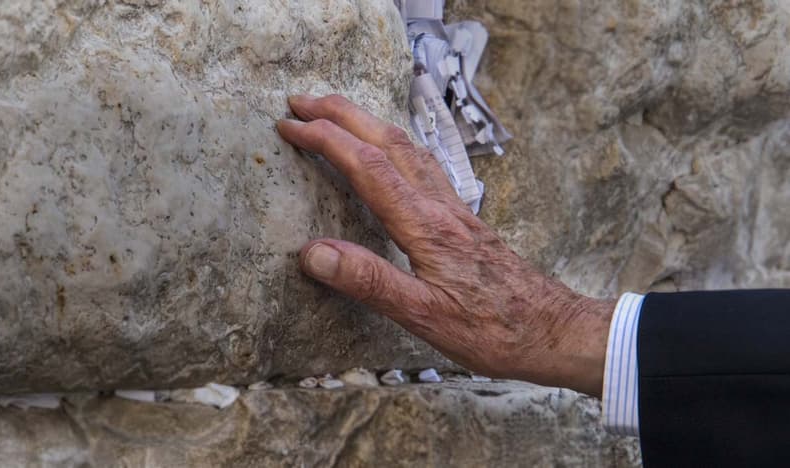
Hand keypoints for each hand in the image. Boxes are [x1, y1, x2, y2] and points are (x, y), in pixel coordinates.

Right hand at [277, 95, 613, 396]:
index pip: (367, 166)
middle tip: (302, 100)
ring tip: (339, 113)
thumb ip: (368, 281)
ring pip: (409, 147)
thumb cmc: (492, 330)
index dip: (325, 140)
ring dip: (369, 122)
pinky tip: (396, 153)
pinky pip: (426, 163)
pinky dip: (398, 144)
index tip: (290, 125)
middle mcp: (440, 205)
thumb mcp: (424, 317)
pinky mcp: (465, 218)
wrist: (552, 330)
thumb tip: (312, 252)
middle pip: (388, 141)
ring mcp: (455, 208)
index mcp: (424, 226)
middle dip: (341, 113)